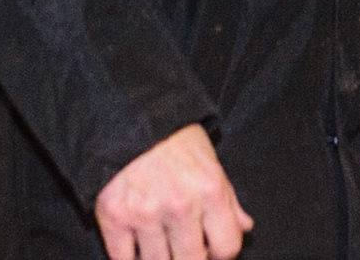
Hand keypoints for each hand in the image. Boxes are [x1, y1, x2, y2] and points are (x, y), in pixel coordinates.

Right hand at [94, 123, 252, 259]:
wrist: (127, 114)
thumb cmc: (173, 138)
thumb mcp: (210, 159)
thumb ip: (228, 199)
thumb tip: (245, 226)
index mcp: (210, 190)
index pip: (227, 248)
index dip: (219, 251)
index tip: (209, 246)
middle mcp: (180, 205)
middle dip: (190, 257)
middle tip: (182, 245)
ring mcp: (145, 214)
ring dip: (160, 257)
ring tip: (158, 240)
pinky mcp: (114, 217)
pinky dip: (130, 256)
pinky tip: (135, 240)